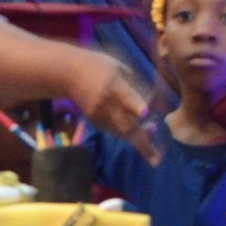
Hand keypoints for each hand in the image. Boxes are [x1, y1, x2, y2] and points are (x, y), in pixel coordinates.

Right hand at [63, 50, 158, 164]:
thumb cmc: (99, 66)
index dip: (136, 106)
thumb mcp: (119, 68)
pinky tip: (138, 133)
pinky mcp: (95, 122)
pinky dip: (127, 134)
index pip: (126, 97)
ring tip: (153, 147)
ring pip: (121, 133)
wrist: (68, 74)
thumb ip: (135, 85)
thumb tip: (152, 102)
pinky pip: (114, 131)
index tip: (146, 113)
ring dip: (137, 139)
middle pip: (125, 125)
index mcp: (114, 85)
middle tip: (156, 160)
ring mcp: (99, 115)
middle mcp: (106, 103)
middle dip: (141, 142)